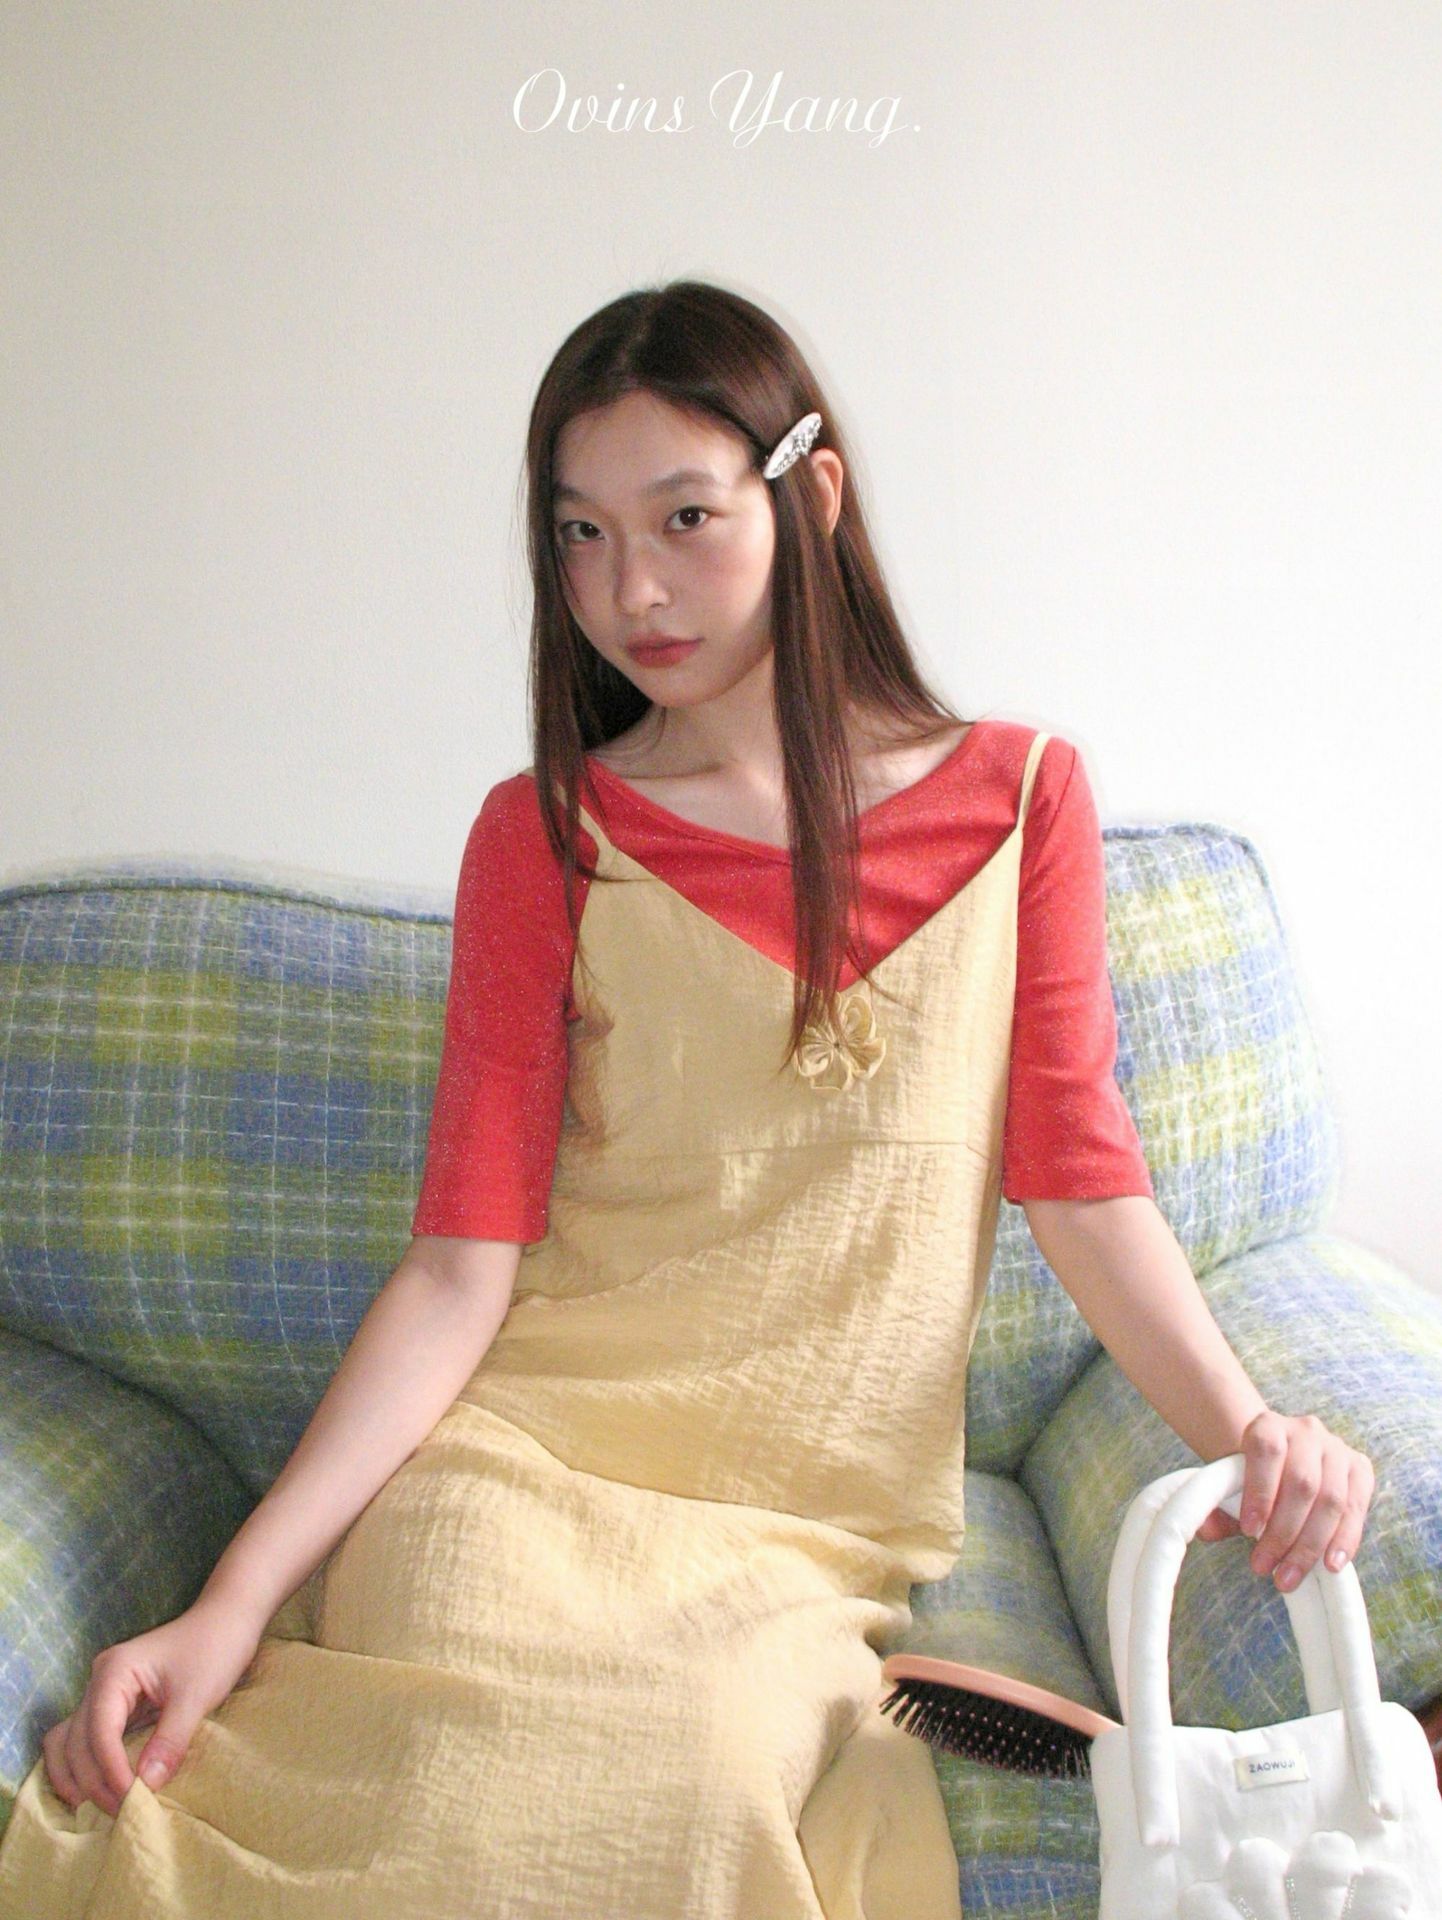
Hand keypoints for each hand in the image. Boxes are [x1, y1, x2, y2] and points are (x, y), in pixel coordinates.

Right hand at [42, 1600, 264, 1818]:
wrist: (228, 1619)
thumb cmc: (215, 1647)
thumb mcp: (197, 1695)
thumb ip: (171, 1740)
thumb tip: (146, 1786)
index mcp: (114, 1672)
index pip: (98, 1731)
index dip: (110, 1770)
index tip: (132, 1800)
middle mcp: (100, 1681)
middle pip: (76, 1741)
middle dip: (94, 1780)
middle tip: (121, 1813)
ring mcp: (105, 1693)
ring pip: (69, 1742)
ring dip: (79, 1777)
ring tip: (99, 1810)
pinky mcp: (116, 1706)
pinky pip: (87, 1741)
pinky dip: (86, 1767)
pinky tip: (98, 1792)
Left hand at [1194, 1409, 1375, 1592]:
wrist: (1281, 1461)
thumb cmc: (1250, 1478)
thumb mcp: (1229, 1485)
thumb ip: (1214, 1505)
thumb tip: (1206, 1530)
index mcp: (1268, 1425)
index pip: (1266, 1452)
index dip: (1259, 1492)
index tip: (1247, 1531)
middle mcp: (1306, 1431)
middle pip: (1302, 1483)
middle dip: (1283, 1533)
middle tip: (1263, 1567)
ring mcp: (1337, 1449)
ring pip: (1331, 1500)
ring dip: (1310, 1545)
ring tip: (1289, 1576)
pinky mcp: (1360, 1470)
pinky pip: (1356, 1508)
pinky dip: (1345, 1540)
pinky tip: (1331, 1565)